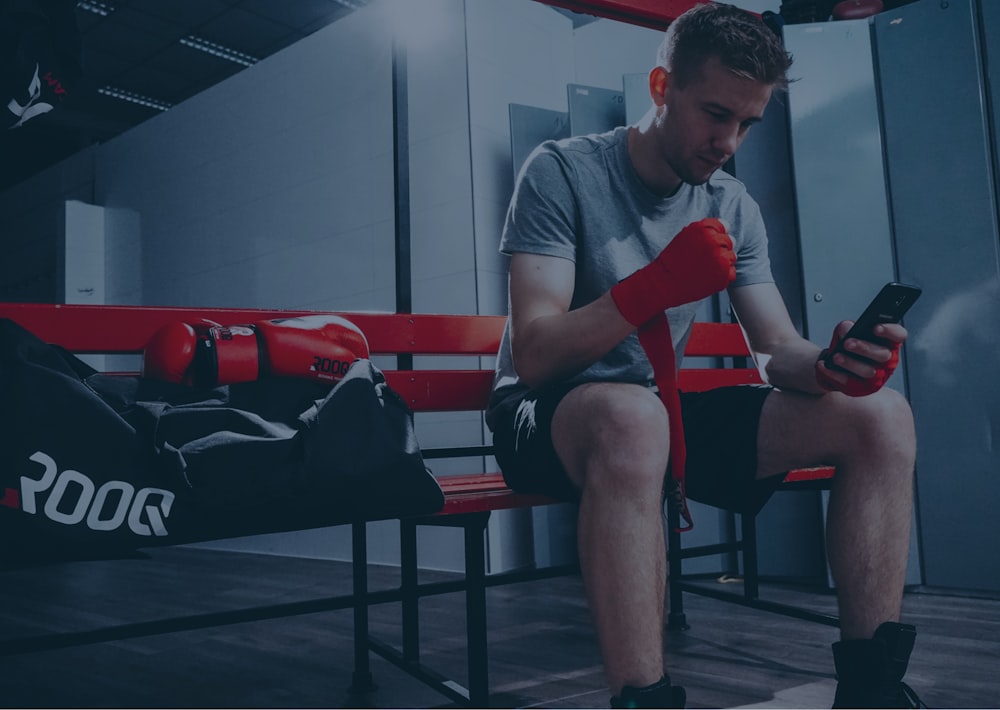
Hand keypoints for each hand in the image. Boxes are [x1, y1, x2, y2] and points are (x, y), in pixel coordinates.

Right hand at [611, 218, 736, 326]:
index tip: (707, 244)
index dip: (717, 234)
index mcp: (704, 228)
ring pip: (732, 257)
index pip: (724, 226)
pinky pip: (731, 272)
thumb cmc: (672, 260)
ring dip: (722, 262)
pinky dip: (722, 275)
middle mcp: (714, 241)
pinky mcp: (724, 276)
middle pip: (730, 241)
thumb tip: (724, 228)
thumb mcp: (685, 237)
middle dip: (720, 248)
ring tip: (705, 268)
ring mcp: (721, 259)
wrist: (663, 283)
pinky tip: (707, 277)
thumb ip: (704, 231)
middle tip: (704, 259)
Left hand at [815, 321, 906, 396]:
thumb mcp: (846, 331)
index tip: (875, 327)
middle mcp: (888, 361)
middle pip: (883, 354)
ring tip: (836, 357)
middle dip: (864, 348)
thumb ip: (847, 327)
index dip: (890, 331)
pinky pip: (848, 382)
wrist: (834, 363)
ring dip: (851, 363)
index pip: (898, 335)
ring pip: (868, 371)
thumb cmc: (847, 344)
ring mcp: (876, 377)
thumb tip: (846, 330)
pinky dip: (834, 374)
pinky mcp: (861, 388)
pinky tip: (823, 365)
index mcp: (889, 343)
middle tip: (847, 343)